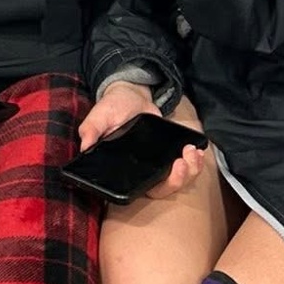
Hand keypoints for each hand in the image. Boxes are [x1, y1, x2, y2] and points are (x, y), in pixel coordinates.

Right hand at [77, 85, 209, 201]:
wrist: (130, 94)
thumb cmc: (111, 108)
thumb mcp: (98, 115)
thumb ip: (91, 130)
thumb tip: (85, 148)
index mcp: (122, 169)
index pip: (138, 189)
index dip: (156, 187)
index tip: (168, 173)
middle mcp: (141, 171)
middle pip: (162, 189)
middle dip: (178, 180)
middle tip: (182, 162)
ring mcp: (156, 164)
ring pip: (176, 181)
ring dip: (190, 171)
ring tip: (192, 153)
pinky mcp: (168, 154)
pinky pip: (185, 167)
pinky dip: (195, 162)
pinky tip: (198, 152)